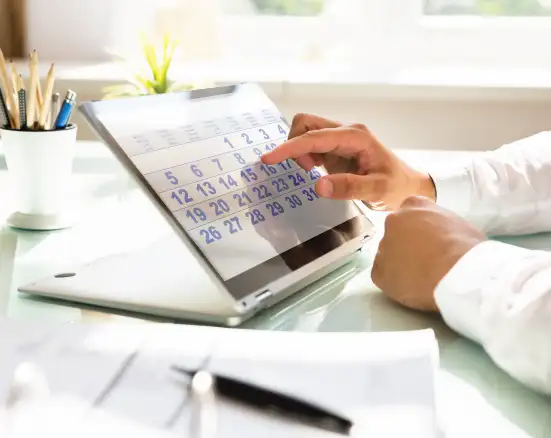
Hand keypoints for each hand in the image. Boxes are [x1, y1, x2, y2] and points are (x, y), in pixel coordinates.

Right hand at [262, 113, 435, 209]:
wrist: (408, 186)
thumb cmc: (396, 186)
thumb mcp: (377, 190)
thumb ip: (349, 187)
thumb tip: (318, 186)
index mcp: (356, 137)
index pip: (315, 137)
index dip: (290, 147)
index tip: (269, 159)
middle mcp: (346, 132)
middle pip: (306, 124)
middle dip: (295, 145)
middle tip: (307, 170)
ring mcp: (340, 138)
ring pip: (306, 131)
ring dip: (299, 150)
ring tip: (313, 171)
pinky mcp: (336, 147)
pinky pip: (311, 143)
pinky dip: (303, 155)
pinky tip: (314, 170)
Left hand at [372, 196, 486, 311]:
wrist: (457, 273)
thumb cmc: (466, 248)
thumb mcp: (459, 225)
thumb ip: (441, 225)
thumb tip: (441, 236)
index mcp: (414, 205)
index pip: (411, 214)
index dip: (419, 229)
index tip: (428, 241)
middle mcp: (393, 221)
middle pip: (396, 234)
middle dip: (407, 246)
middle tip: (424, 261)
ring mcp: (383, 246)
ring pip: (388, 255)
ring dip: (400, 264)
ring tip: (421, 278)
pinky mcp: (378, 271)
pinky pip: (383, 276)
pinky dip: (394, 282)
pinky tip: (411, 288)